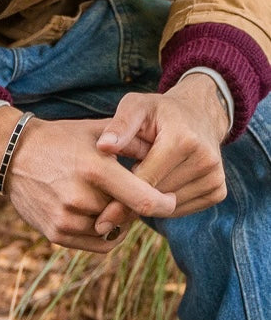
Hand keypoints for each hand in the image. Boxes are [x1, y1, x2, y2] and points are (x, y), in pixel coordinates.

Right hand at [0, 107, 175, 252]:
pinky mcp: (55, 233)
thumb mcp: (97, 132)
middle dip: (136, 207)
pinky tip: (102, 217)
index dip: (165, 204)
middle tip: (136, 195)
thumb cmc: (62, 140)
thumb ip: (133, 145)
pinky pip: (96, 243)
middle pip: (128, 215)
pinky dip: (105, 234)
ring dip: (118, 220)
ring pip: (112, 230)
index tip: (171, 201)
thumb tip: (168, 159)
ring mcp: (65, 218)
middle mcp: (79, 197)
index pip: (144, 199)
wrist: (14, 156)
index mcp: (95, 168)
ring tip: (111, 202)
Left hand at [93, 75, 229, 234]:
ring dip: (148, 204)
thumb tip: (103, 145)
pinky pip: (181, 211)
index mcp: (182, 140)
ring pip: (168, 208)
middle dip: (132, 202)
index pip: (144, 182)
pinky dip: (164, 207)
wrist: (200, 114)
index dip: (119, 198)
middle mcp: (204, 159)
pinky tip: (156, 189)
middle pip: (156, 198)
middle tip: (114, 200)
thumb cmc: (159, 112)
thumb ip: (119, 124)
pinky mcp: (218, 190)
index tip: (101, 213)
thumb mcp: (137, 106)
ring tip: (140, 184)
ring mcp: (214, 176)